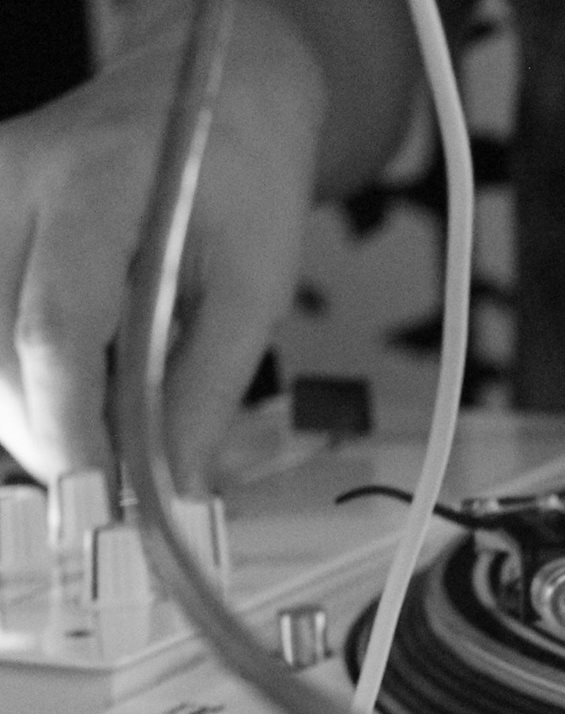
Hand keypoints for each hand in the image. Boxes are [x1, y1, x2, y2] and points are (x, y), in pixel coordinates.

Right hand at [0, 1, 323, 491]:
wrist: (216, 88)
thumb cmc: (243, 169)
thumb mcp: (260, 280)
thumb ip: (210, 382)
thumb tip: (175, 477)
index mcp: (96, 187)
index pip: (57, 330)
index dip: (74, 429)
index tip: (108, 495)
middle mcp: (15, 181)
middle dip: (51, 439)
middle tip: (115, 490)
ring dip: (30, 418)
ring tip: (102, 445)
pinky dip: (19, 382)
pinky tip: (72, 400)